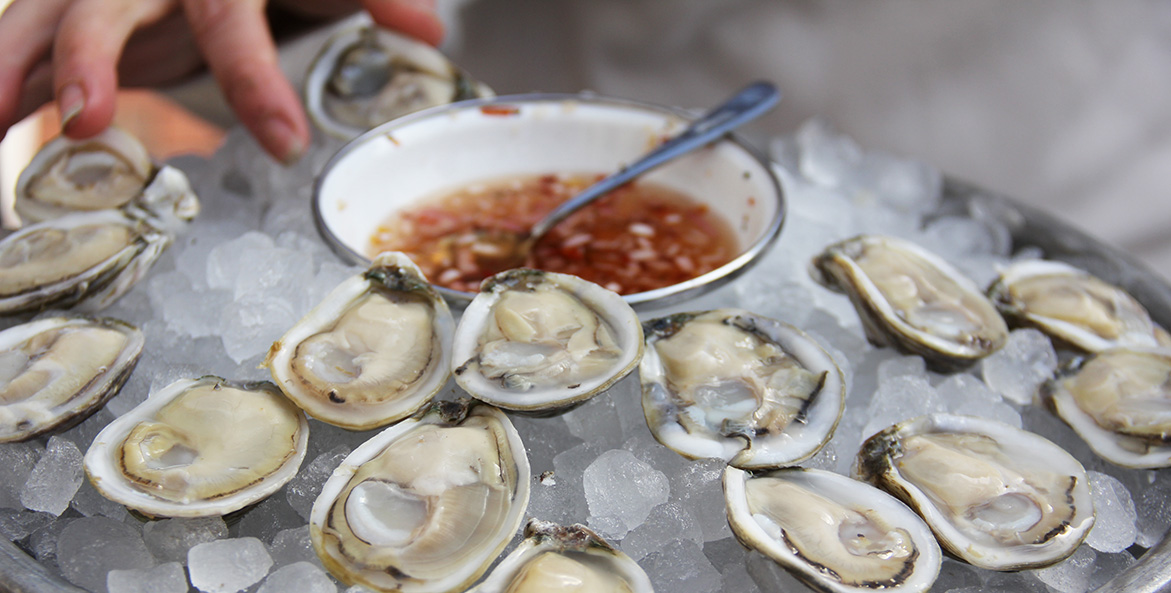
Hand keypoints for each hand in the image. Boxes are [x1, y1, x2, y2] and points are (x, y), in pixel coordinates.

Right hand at [0, 0, 443, 163]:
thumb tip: (430, 28)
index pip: (232, 20)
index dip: (254, 78)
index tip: (285, 140)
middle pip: (104, 7)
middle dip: (90, 57)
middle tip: (90, 120)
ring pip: (37, 19)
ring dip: (10, 70)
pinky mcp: (64, 13)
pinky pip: (18, 45)